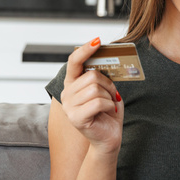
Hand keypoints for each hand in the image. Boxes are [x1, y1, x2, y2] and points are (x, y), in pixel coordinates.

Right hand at [60, 37, 123, 154]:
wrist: (108, 139)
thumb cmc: (107, 113)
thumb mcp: (104, 90)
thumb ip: (99, 76)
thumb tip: (104, 60)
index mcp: (72, 84)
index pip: (74, 62)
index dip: (85, 50)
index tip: (97, 40)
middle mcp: (67, 94)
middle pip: (92, 76)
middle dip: (108, 84)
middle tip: (112, 94)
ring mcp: (69, 106)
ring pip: (96, 89)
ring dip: (109, 96)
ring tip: (109, 104)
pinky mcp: (76, 118)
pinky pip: (98, 102)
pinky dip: (109, 105)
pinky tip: (108, 112)